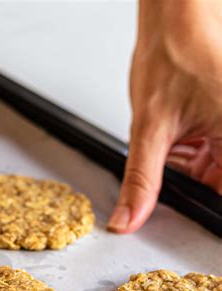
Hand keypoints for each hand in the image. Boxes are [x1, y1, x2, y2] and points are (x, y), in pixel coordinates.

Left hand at [107, 0, 221, 233]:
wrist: (176, 13)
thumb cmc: (173, 53)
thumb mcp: (150, 129)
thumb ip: (141, 181)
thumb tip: (128, 218)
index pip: (219, 193)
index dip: (200, 202)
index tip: (181, 202)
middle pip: (216, 179)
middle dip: (188, 174)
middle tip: (170, 150)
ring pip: (210, 165)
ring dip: (186, 159)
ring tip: (174, 126)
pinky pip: (210, 147)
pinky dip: (188, 146)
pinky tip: (176, 127)